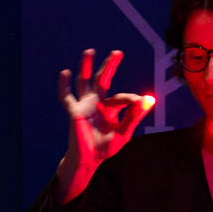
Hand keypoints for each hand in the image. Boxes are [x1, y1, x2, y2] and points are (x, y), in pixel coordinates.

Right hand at [56, 48, 151, 201]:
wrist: (89, 159)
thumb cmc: (105, 147)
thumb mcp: (123, 133)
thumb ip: (134, 117)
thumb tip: (149, 100)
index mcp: (110, 108)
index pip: (121, 97)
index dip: (131, 99)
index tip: (140, 102)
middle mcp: (97, 103)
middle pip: (103, 79)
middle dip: (109, 66)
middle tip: (117, 52)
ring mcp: (85, 106)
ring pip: (84, 82)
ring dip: (86, 67)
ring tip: (90, 51)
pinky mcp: (75, 112)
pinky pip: (66, 97)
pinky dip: (64, 86)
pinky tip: (65, 73)